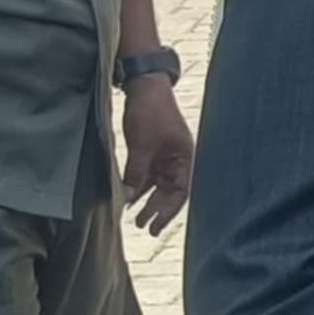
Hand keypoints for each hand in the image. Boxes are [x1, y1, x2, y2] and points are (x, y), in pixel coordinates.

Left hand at [122, 79, 194, 234]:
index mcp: (184, 158)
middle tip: (143, 227)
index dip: (169, 211)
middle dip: (157, 210)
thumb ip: (137, 172)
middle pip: (170, 192)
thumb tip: (129, 197)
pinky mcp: (151, 150)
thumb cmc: (150, 112)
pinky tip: (130, 197)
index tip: (155, 227)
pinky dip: (139, 187)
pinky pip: (147, 175)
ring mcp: (164, 155)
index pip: (181, 192)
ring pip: (158, 185)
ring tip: (135, 217)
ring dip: (147, 200)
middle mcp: (177, 160)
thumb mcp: (142, 145)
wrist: (145, 87)